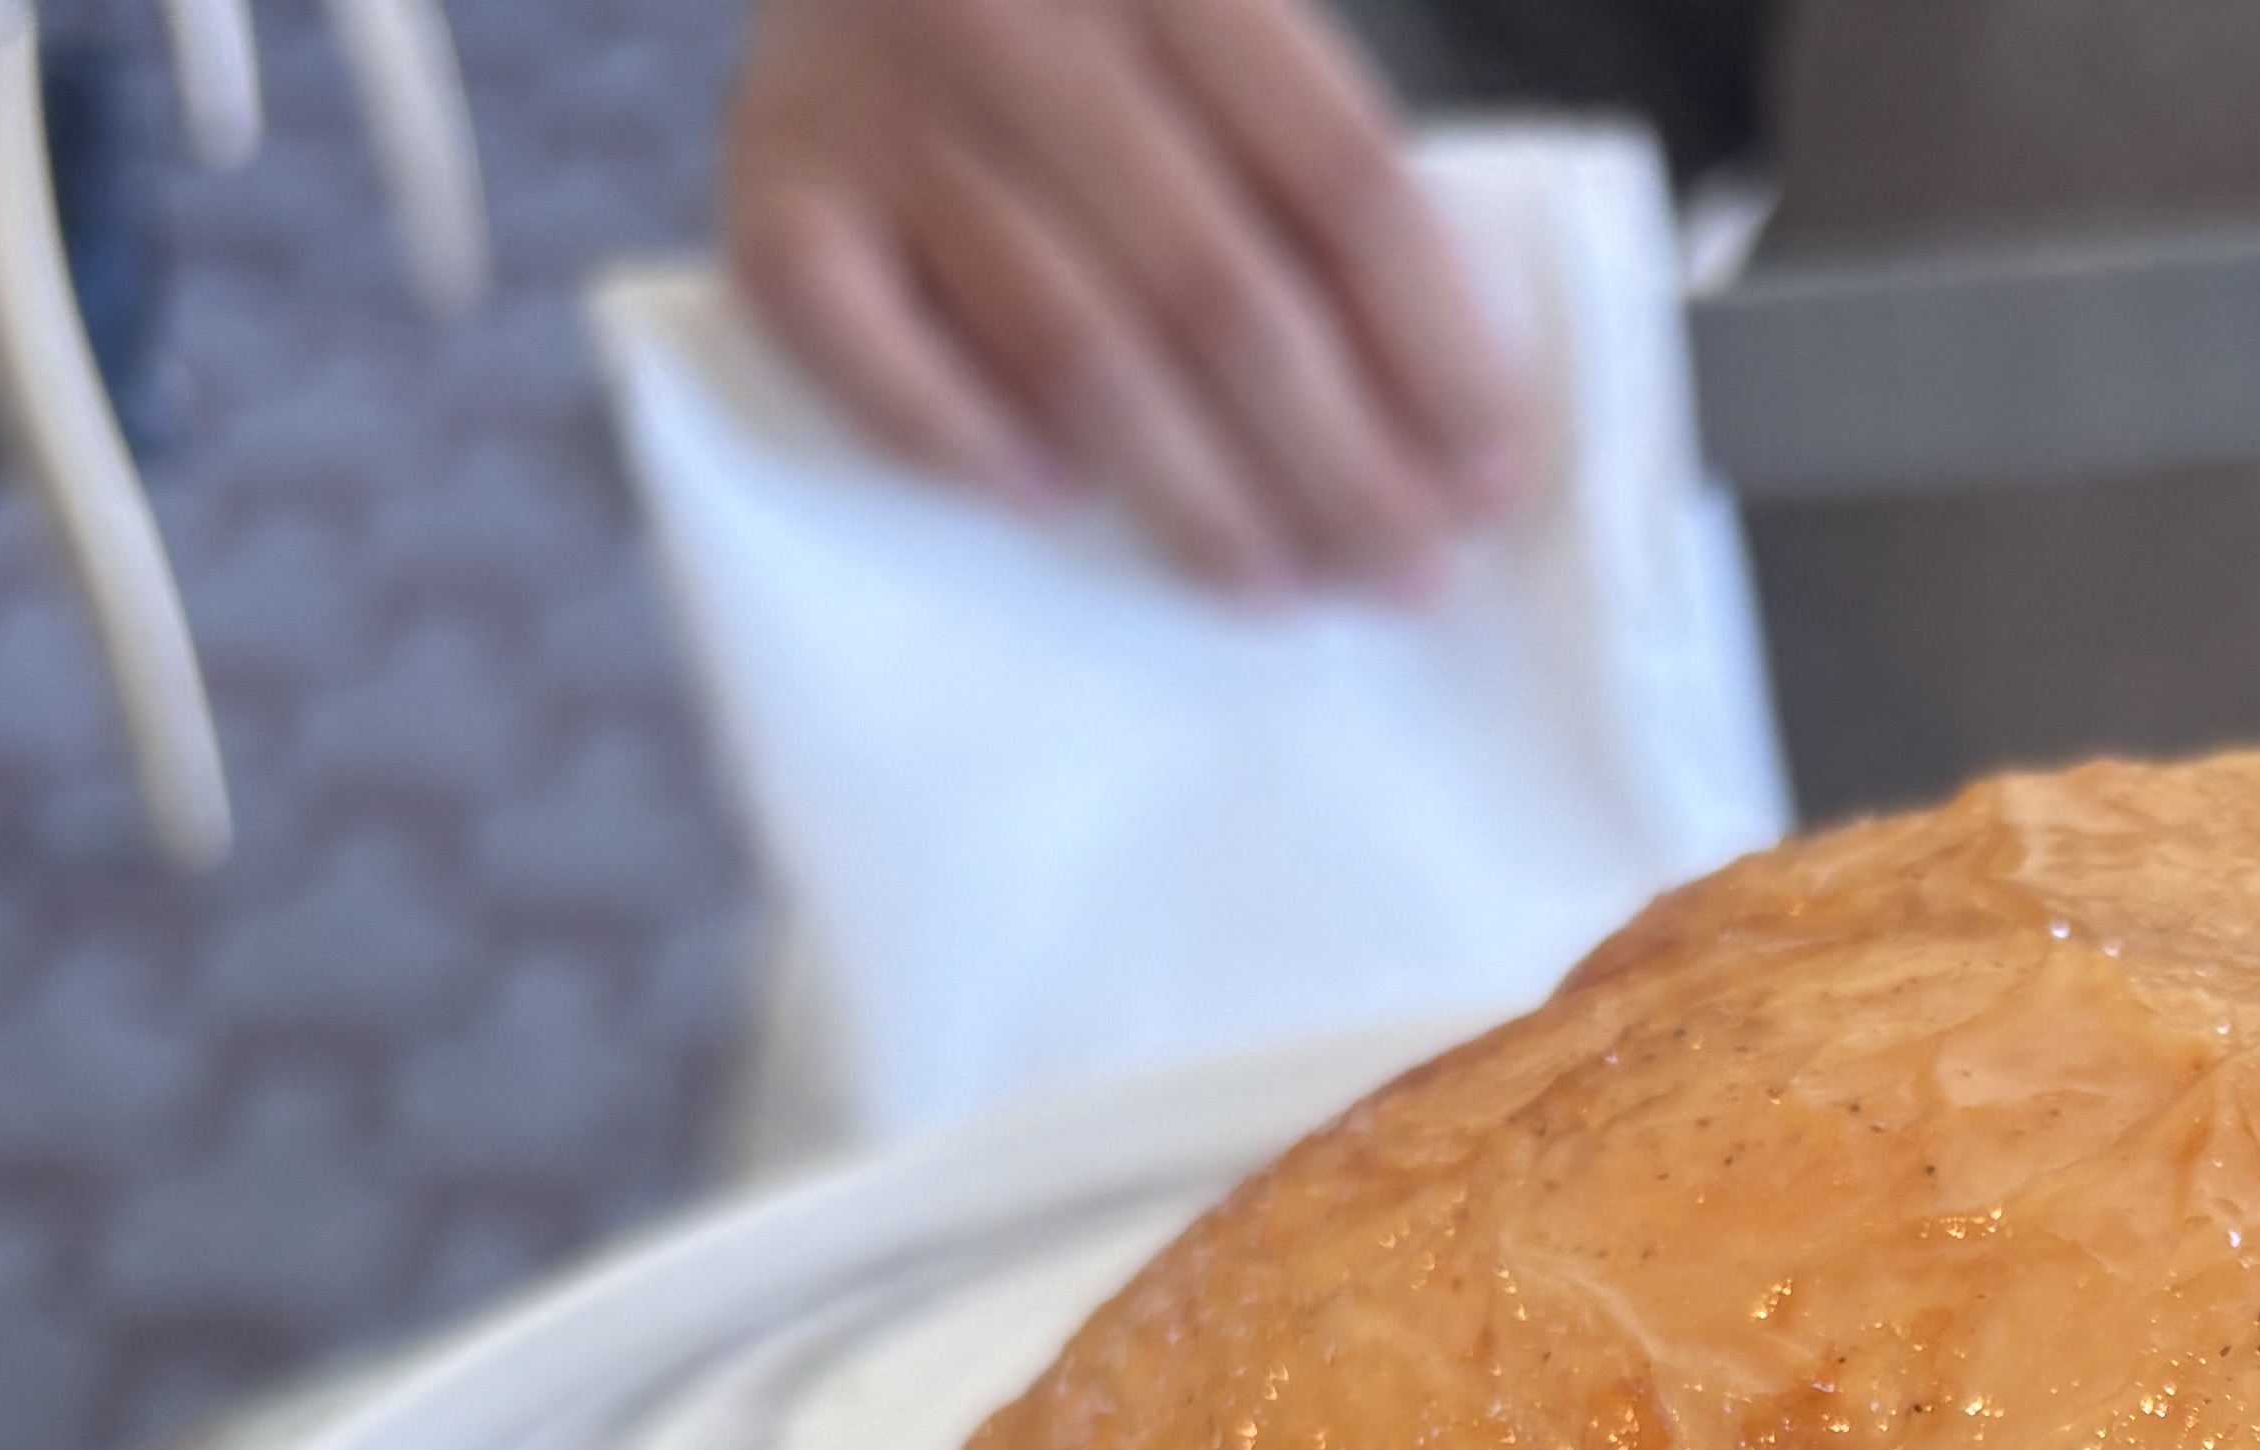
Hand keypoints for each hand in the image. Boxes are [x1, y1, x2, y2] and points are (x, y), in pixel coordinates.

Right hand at [717, 0, 1527, 589]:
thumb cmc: (1071, 16)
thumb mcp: (1208, 20)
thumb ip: (1306, 163)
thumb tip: (1438, 412)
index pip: (1344, 181)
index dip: (1435, 346)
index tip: (1488, 475)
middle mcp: (1021, 24)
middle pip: (1221, 291)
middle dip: (1337, 463)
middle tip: (1404, 573)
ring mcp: (880, 112)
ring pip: (1073, 348)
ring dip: (1193, 495)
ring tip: (1275, 583)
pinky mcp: (771, 196)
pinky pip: (869, 355)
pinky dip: (968, 441)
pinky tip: (1053, 502)